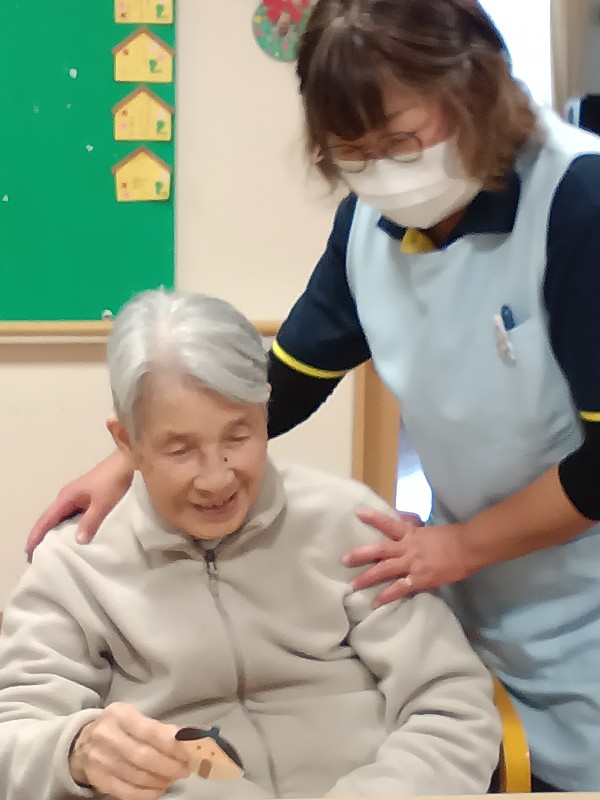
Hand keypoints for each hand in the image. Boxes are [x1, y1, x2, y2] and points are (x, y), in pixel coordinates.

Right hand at [26, 449, 132, 561]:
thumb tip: (77, 541)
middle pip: (50, 519)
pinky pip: (72, 516)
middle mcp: (68, 497)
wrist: (128, 463)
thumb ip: (90, 522)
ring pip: (61, 518)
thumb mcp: (102, 504)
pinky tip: (71, 538)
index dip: (36, 536)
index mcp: (67, 497)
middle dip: (42, 536)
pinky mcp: (87, 499)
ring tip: (52, 551)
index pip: (46, 519)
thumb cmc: (113, 481)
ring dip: (55, 532)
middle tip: (37, 557)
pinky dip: (68, 527)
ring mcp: (78, 497)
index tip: (28, 553)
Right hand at [69, 703, 189, 799]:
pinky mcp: (100, 780)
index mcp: (119, 715)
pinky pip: (127, 792)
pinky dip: (147, 793)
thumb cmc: (117, 727)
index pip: (149, 731)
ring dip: (161, 780)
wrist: (82, 744)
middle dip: (169, 765)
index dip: (171, 744)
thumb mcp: (134, 718)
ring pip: (137, 776)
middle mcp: (107, 737)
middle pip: (143, 756)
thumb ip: (158, 728)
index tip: (188, 752)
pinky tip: (159, 789)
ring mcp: (101, 761)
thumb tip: (186, 739)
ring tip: (172, 778)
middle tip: (184, 769)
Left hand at [344, 509, 472, 604]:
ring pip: (385, 571)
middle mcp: (407, 548)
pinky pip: (399, 589)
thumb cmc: (450, 538)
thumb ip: (413, 532)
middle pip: (379, 550)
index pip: (388, 523)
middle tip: (344, 559)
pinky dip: (387, 596)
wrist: (467, 548)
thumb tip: (402, 529)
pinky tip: (376, 602)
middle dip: (360, 555)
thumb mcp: (427, 531)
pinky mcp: (419, 579)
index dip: (373, 518)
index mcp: (410, 533)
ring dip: (368, 578)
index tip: (358, 513)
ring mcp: (412, 564)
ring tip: (354, 585)